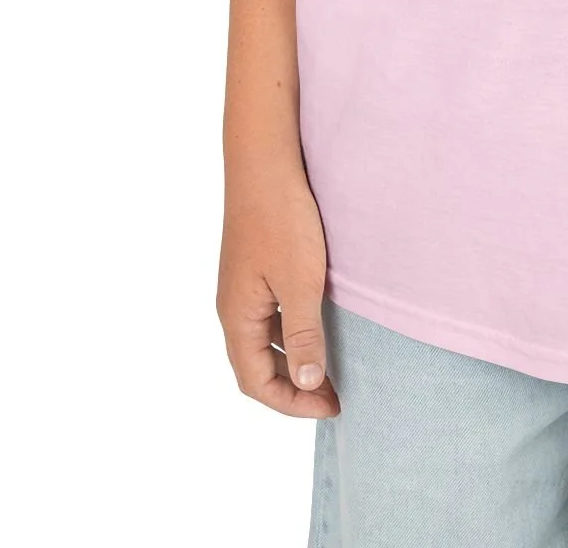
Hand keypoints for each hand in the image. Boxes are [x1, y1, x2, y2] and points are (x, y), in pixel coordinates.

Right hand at [217, 161, 339, 417]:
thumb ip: (302, 335)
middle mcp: (233, 307)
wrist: (265, 162)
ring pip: (263, 341)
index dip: (291, 403)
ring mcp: (242, 287)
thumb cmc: (281, 219)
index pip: (255, 382)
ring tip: (330, 367)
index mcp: (237, 318)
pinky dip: (290, 333)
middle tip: (334, 395)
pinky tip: (317, 325)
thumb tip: (307, 383)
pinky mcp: (254, 267)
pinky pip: (268, 315)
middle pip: (255, 367)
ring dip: (291, 361)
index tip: (331, 407)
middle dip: (292, 387)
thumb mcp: (299, 282)